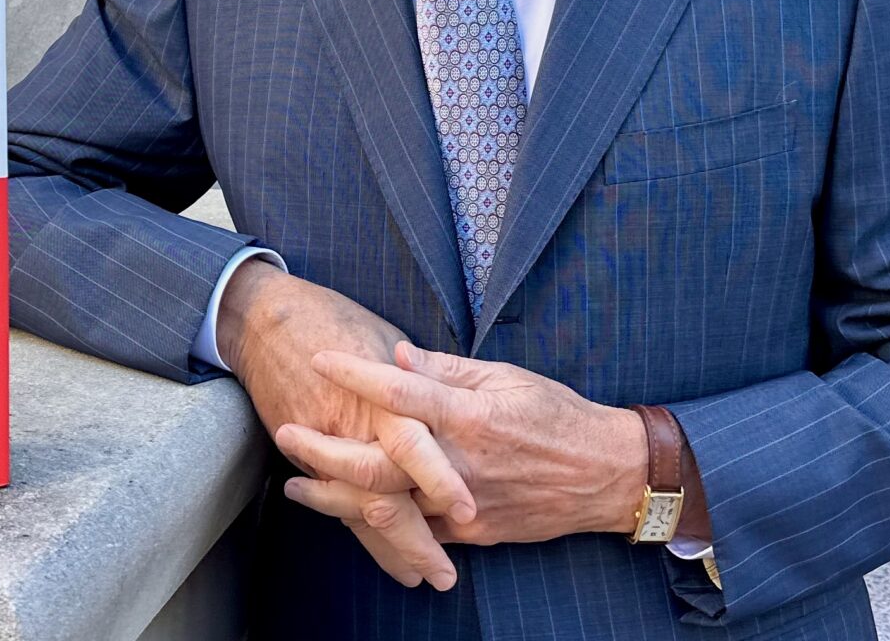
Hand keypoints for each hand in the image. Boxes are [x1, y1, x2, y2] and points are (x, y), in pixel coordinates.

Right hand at [216, 266, 473, 587]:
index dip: (439, 479)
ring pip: (360, 509)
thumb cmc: (334, 320)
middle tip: (446, 573)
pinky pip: (338, 504)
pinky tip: (386, 557)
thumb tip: (457, 405)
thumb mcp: (386, 336)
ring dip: (392, 547)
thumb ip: (425, 374)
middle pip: (386, 491)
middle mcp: (352, 424)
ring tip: (423, 576)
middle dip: (417, 536)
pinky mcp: (302, 456)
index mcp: (380, 390)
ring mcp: (324, 443)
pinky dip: (362, 534)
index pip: (412, 442)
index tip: (468, 512)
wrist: (266, 321)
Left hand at [275, 342, 647, 546]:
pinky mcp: (469, 533)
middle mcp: (461, 464)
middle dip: (324, 450)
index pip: (400, 392)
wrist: (603, 475)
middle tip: (286, 434)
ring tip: (297, 486)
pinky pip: (412, 534)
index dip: (355, 373)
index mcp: (471, 416)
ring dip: (334, 497)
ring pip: (386, 508)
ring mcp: (463, 505)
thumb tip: (396, 356)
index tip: (320, 359)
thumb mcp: (507, 377)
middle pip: (378, 463)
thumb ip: (447, 370)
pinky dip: (374, 526)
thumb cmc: (556, 415)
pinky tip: (344, 514)